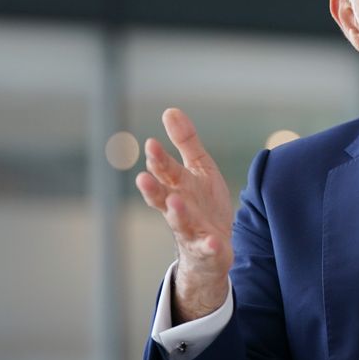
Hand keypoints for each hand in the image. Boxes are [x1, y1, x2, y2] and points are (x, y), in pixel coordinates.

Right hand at [136, 108, 233, 321]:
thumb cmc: (203, 203)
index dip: (158, 159)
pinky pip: (208, 249)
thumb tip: (170, 110)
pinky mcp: (208, 249)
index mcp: (178, 186)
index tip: (152, 144)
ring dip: (177, 213)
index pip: (164, 171)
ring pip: (180, 223)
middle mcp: (179, 209)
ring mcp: (191, 230)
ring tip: (176, 201)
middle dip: (153, 188)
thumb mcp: (198, 169)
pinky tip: (214, 242)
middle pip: (163, 198)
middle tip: (143, 177)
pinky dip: (210, 246)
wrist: (214, 247)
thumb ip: (185, 142)